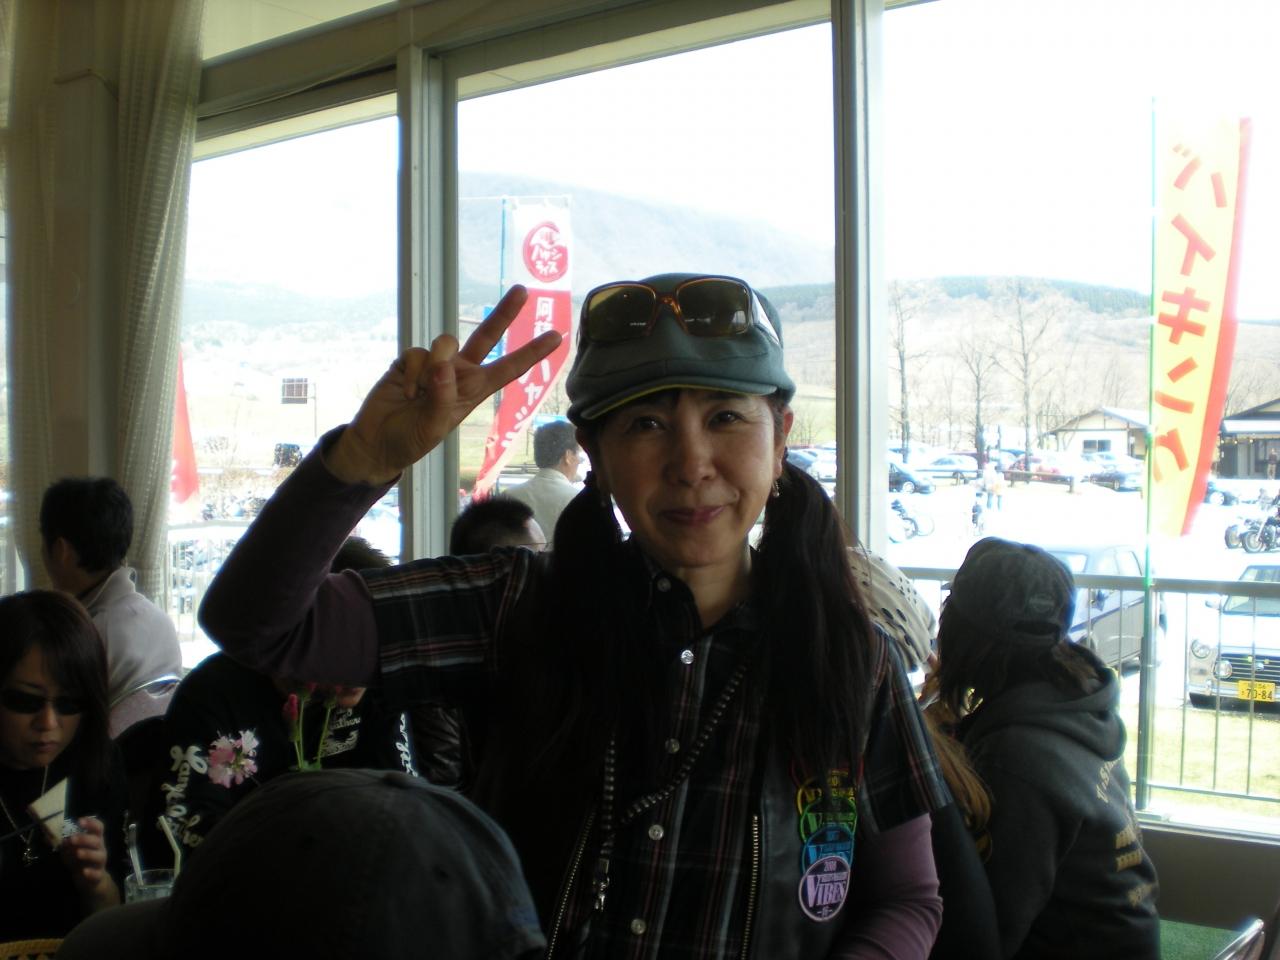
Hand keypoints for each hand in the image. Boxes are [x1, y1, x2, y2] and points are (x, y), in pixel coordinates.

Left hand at [59, 816, 120, 908]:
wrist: (90, 881)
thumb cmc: (80, 861)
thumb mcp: (71, 851)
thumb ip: (65, 843)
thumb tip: (55, 836)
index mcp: (95, 840)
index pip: (98, 828)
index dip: (91, 823)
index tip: (80, 821)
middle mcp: (100, 849)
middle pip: (97, 841)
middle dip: (85, 839)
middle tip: (72, 838)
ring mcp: (100, 863)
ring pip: (99, 856)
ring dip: (88, 853)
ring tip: (78, 853)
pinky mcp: (98, 876)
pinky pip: (97, 874)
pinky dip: (91, 872)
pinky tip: (84, 871)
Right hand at [327, 285, 561, 484]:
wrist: (378, 441)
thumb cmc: (412, 439)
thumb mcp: (434, 427)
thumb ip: (442, 397)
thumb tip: (443, 366)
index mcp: (474, 391)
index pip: (508, 369)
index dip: (531, 352)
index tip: (557, 336)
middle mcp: (459, 373)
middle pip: (486, 337)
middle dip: (504, 314)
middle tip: (522, 291)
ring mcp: (435, 364)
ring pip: (445, 343)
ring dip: (434, 365)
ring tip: (420, 395)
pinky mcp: (411, 361)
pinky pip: (417, 354)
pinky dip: (411, 374)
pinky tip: (405, 391)